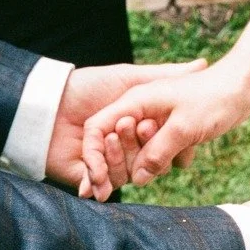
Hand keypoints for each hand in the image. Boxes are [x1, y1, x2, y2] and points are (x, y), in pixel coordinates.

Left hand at [46, 59, 206, 189]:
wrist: (47, 103)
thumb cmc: (88, 86)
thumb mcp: (130, 78)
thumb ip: (166, 73)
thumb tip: (203, 64)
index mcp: (136, 126)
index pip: (160, 141)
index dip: (165, 138)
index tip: (163, 125)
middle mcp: (124, 146)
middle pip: (146, 160)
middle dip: (143, 146)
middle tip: (138, 128)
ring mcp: (106, 163)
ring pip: (126, 173)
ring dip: (121, 159)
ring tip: (113, 138)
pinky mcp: (87, 176)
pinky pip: (103, 186)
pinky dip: (102, 185)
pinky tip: (102, 181)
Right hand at [80, 62, 249, 200]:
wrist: (243, 87)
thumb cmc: (213, 99)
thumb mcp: (183, 128)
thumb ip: (157, 153)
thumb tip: (138, 180)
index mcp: (135, 101)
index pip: (98, 129)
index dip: (96, 157)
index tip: (100, 182)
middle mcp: (140, 110)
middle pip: (117, 145)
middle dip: (129, 161)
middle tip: (154, 163)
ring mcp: (156, 120)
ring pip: (142, 152)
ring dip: (156, 160)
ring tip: (180, 150)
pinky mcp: (171, 129)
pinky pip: (163, 152)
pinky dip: (173, 157)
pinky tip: (191, 149)